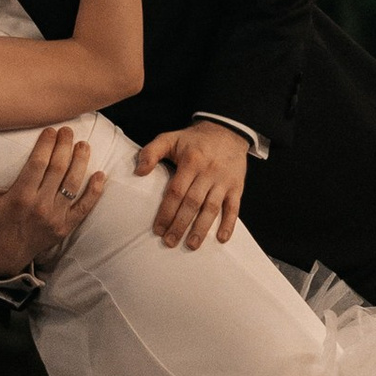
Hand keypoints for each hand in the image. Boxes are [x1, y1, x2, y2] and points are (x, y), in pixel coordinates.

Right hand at [0, 124, 104, 274]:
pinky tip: (101, 175)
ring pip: (73, 184)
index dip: (46, 145)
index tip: (51, 130)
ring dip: (81, 162)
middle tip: (68, 131)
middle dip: (64, 147)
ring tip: (84, 145)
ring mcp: (55, 218)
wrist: (2, 257)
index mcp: (19, 198)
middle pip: (58, 170)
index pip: (37, 164)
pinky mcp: (65, 227)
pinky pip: (84, 208)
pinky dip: (94, 192)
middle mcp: (40, 206)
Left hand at [134, 118, 250, 252]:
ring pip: (212, 208)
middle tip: (169, 242)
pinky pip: (234, 208)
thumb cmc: (194, 139)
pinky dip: (229, 224)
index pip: (176, 192)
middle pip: (192, 203)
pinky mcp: (237, 186)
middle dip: (180, 225)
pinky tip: (221, 239)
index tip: (157, 229)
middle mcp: (208, 172)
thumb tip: (139, 172)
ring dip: (201, 229)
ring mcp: (224, 181)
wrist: (227, 130)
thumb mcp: (170, 138)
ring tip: (191, 245)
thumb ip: (151, 152)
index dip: (166, 212)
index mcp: (191, 161)